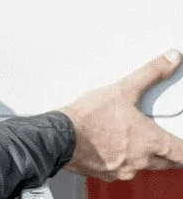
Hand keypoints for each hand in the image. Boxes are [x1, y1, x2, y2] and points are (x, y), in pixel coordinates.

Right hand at [61, 50, 182, 179]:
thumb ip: (150, 74)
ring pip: (145, 166)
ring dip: (144, 155)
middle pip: (168, 163)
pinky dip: (122, 159)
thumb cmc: (91, 116)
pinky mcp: (109, 174)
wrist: (62, 137)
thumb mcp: (123, 89)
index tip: (182, 142)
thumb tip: (171, 59)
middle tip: (161, 138)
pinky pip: (123, 170)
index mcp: (152, 142)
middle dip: (168, 152)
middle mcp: (144, 161)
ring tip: (130, 137)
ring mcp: (126, 171)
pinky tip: (109, 145)